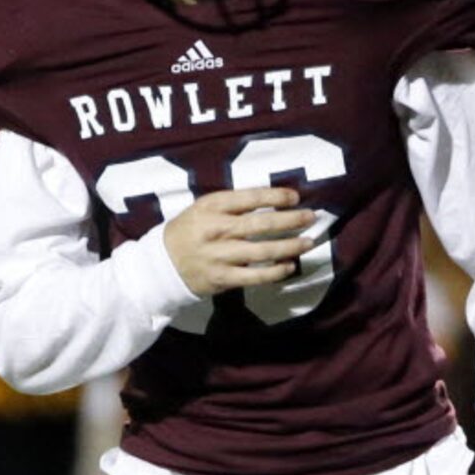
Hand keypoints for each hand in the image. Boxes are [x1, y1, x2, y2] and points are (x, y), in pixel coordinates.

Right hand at [164, 186, 316, 295]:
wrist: (163, 264)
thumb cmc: (191, 231)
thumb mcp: (204, 208)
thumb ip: (234, 204)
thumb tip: (273, 201)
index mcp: (212, 206)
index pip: (250, 197)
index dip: (275, 196)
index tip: (295, 198)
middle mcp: (216, 229)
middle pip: (261, 224)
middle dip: (290, 220)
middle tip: (311, 217)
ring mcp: (220, 256)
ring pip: (262, 251)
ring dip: (289, 246)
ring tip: (308, 242)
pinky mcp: (223, 278)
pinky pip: (255, 276)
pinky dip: (275, 272)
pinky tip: (290, 266)